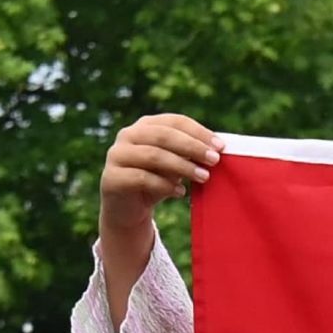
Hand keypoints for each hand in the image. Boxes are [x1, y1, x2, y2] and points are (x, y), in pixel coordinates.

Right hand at [100, 113, 221, 236]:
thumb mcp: (174, 165)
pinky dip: (164, 185)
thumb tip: (216, 149)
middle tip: (214, 160)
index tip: (220, 146)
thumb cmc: (155, 182)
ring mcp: (116, 155)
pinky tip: (180, 192)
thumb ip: (188, 154)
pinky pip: (142, 178)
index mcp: (145, 126)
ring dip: (182, 166)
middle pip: (164, 136)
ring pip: (154, 156)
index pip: (175, 121)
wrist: (127, 210)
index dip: (198, 132)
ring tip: (203, 177)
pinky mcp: (111, 178)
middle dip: (192, 147)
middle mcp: (128, 135)